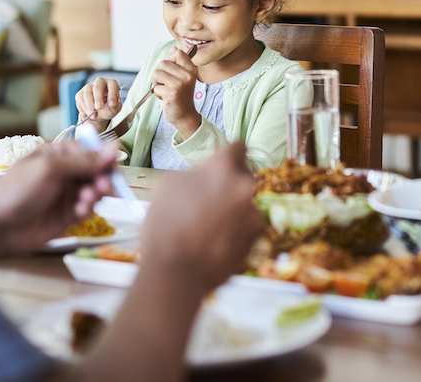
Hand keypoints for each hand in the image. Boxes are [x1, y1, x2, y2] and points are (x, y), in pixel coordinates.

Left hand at [0, 142, 115, 261]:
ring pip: (95, 190)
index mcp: (57, 155)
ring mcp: (67, 194)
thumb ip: (83, 161)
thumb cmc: (17, 191)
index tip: (113, 165)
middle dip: (103, 178)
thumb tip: (114, 147)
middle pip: (97, 171)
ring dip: (97, 194)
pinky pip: (88, 208)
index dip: (103, 157)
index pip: (89, 151)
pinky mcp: (69, 215)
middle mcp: (65, 172)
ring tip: (88, 199)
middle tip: (104, 186)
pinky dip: (88, 208)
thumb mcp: (50, 169)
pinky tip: (80, 211)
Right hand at [75, 78, 123, 132]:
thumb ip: (117, 104)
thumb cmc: (108, 109)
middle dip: (98, 98)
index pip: (112, 85)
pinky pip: (81, 99)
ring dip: (90, 106)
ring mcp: (89, 86)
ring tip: (94, 116)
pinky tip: (89, 113)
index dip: (112, 95)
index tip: (111, 105)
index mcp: (111, 84)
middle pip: (98, 87)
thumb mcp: (114, 109)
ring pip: (88, 93)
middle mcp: (100, 82)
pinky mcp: (80, 93)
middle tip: (99, 108)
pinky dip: (85, 107)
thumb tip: (119, 99)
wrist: (98, 115)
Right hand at [140, 142, 262, 292]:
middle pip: (243, 176)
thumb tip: (203, 176)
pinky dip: (236, 230)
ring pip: (244, 204)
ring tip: (208, 226)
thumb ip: (194, 174)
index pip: (238, 146)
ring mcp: (253, 215)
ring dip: (232, 209)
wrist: (176, 272)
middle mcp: (244, 188)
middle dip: (229, 184)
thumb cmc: (165, 226)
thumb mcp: (167, 186)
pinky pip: (246, 227)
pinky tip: (215, 241)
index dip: (230, 153)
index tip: (226, 159)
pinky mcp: (255, 239)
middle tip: (209, 198)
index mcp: (222, 169)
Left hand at [151, 46, 200, 138]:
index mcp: (191, 69)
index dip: (169, 60)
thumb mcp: (183, 77)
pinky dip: (157, 93)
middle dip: (160, 74)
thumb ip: (178, 63)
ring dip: (157, 83)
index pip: (178, 53)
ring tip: (165, 90)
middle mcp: (187, 75)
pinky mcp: (172, 93)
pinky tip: (165, 98)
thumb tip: (173, 48)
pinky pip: (155, 87)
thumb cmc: (181, 96)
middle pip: (163, 63)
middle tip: (167, 84)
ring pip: (157, 73)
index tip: (171, 71)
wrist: (184, 115)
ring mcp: (180, 84)